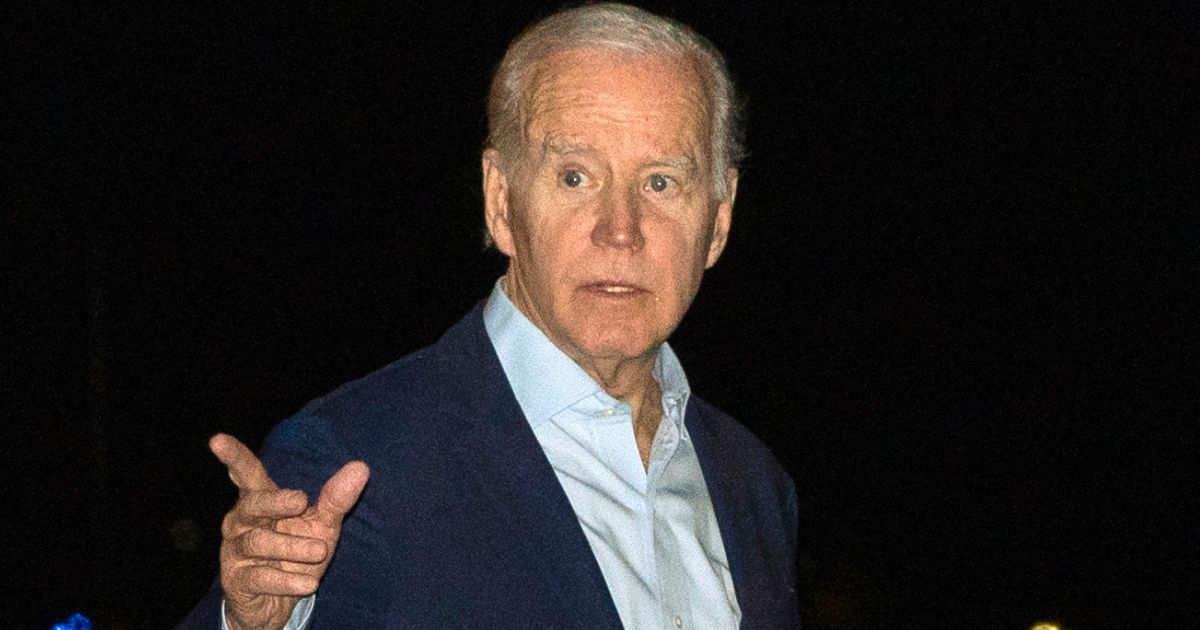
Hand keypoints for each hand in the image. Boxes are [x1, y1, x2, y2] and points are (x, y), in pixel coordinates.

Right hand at [210, 433, 369, 629]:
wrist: (281, 602)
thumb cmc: (298, 552)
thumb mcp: (322, 525)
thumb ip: (336, 498)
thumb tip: (361, 466)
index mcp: (261, 500)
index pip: (247, 474)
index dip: (233, 456)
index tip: (217, 440)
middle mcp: (241, 521)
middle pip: (253, 504)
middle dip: (275, 501)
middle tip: (301, 500)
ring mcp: (235, 550)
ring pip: (258, 541)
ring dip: (293, 547)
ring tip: (321, 551)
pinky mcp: (236, 580)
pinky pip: (260, 577)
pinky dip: (288, 579)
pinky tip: (309, 583)